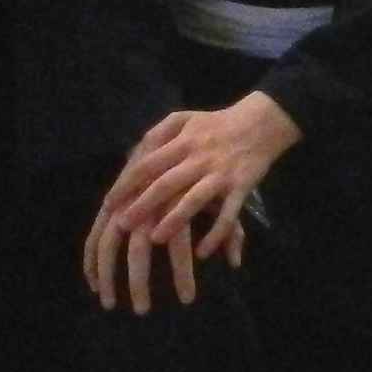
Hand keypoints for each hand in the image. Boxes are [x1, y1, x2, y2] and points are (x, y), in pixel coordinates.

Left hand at [84, 92, 303, 312]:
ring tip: (155, 239)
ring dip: (174, 220)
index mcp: (182, 140)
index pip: (148, 163)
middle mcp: (199, 157)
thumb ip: (158, 133)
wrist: (261, 123)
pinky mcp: (241, 187)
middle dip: (143, 204)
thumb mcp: (184, 118)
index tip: (109, 203)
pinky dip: (216, 234)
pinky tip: (202, 253)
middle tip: (122, 225)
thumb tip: (131, 155)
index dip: (127, 183)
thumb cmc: (215, 124)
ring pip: (195, 199)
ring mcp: (220, 173)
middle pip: (166, 182)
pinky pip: (229, 215)